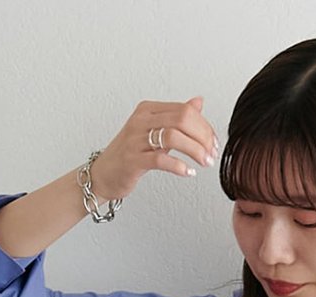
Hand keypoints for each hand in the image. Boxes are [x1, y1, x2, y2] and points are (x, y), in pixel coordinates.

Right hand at [93, 96, 217, 199]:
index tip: (213, 142)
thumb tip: (198, 102)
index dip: (204, 126)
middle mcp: (141, 120)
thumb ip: (176, 117)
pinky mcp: (133, 160)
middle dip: (203, 137)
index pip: (184, 110)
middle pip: (182, 119)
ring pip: (173, 137)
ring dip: (195, 151)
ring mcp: (135, 140)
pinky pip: (160, 160)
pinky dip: (179, 167)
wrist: (103, 175)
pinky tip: (188, 172)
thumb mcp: (154, 131)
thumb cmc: (129, 155)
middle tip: (212, 153)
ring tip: (204, 163)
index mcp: (148, 109)